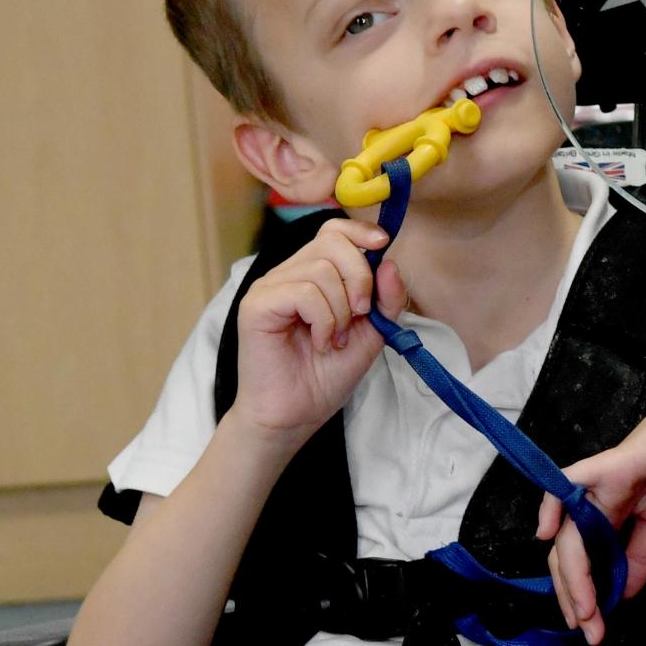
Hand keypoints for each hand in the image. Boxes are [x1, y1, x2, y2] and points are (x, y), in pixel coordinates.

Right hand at [231, 219, 398, 440]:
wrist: (296, 414)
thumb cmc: (328, 375)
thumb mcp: (373, 332)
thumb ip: (387, 298)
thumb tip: (389, 260)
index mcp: (314, 274)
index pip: (334, 230)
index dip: (360, 231)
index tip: (383, 245)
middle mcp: (289, 274)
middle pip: (332, 242)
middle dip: (360, 276)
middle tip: (361, 314)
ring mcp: (270, 287)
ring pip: (321, 269)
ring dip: (341, 310)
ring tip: (335, 339)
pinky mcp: (256, 305)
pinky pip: (303, 292)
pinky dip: (323, 320)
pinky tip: (320, 343)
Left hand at [536, 376, 645, 644]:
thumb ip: (638, 559)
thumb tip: (622, 596)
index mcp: (602, 518)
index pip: (581, 563)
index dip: (584, 597)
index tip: (594, 630)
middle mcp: (589, 505)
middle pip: (567, 557)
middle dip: (576, 598)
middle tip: (588, 630)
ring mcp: (592, 487)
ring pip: (568, 537)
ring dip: (573, 577)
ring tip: (585, 610)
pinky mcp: (600, 469)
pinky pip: (564, 487)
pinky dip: (551, 509)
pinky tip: (548, 533)